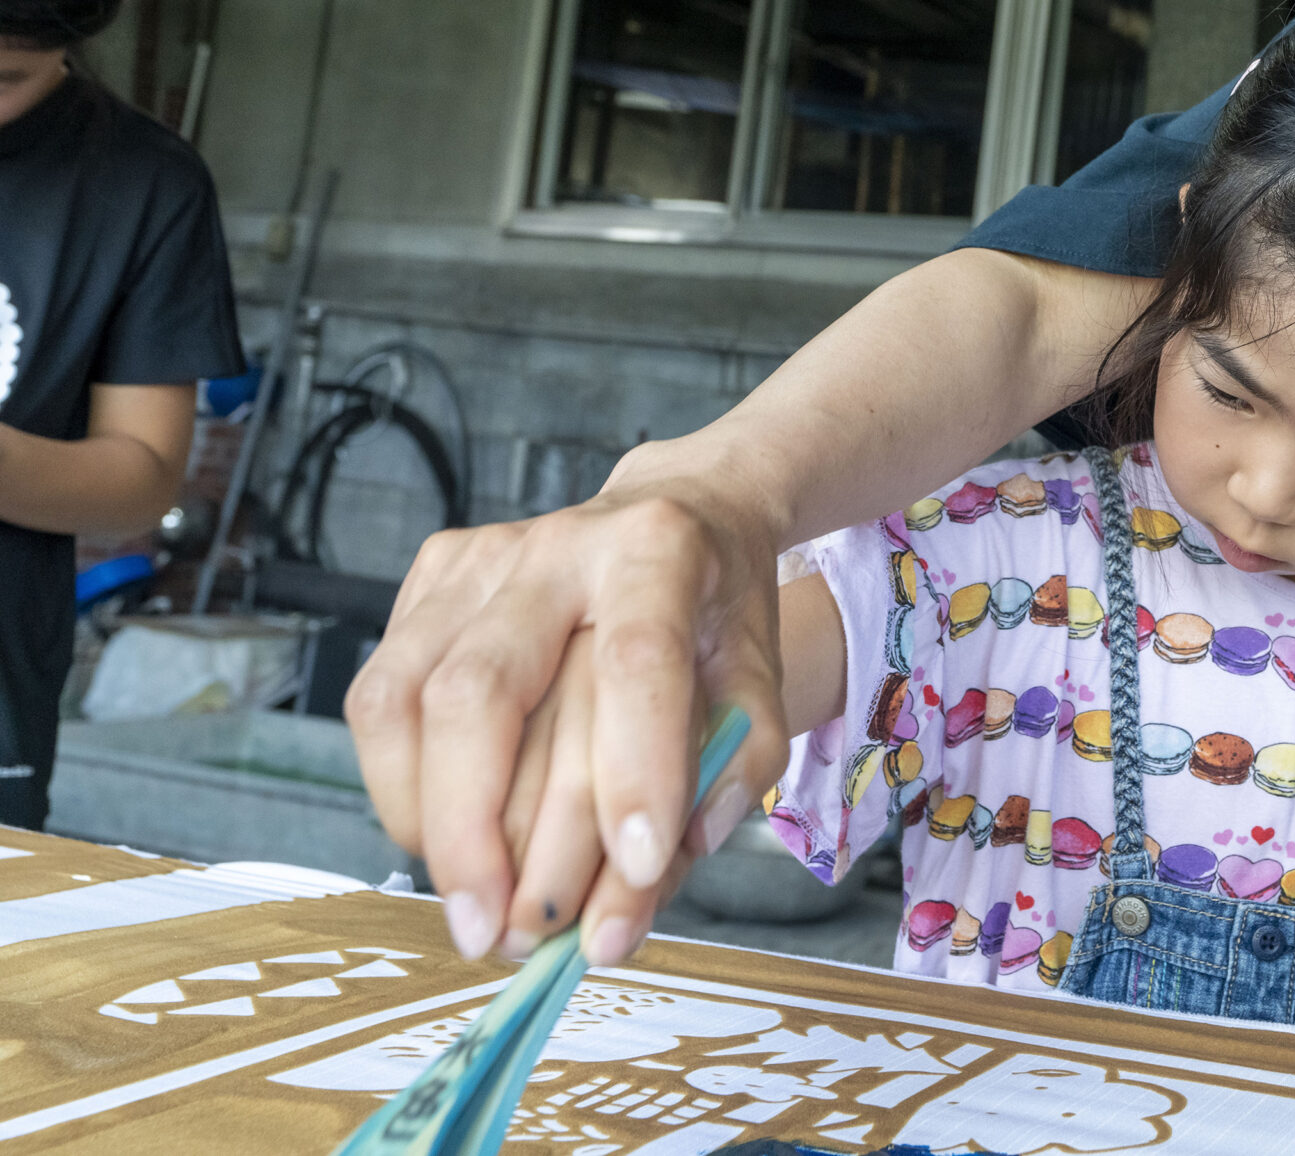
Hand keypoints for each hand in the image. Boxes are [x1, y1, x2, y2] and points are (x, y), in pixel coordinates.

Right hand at [344, 463, 787, 964]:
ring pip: (408, 701)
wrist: (670, 515)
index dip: (634, 770)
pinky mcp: (428, 579)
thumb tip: (642, 892)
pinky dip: (401, 790)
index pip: (636, 662)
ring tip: (473, 907)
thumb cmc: (713, 613)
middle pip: (483, 691)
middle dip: (482, 832)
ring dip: (431, 825)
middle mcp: (557, 544)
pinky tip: (443, 842)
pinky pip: (378, 699)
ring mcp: (478, 558)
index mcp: (657, 552)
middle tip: (505, 935)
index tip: (636, 870)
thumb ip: (728, 780)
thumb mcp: (760, 682)